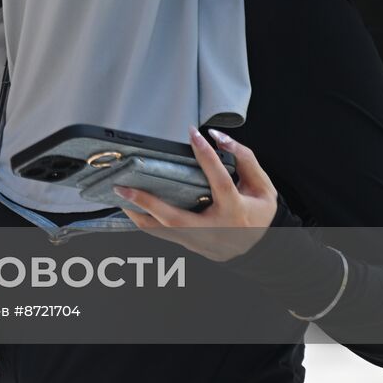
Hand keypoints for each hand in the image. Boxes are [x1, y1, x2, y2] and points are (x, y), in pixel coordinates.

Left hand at [112, 126, 277, 261]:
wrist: (262, 249)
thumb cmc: (259, 214)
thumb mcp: (262, 187)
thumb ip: (244, 159)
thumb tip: (217, 138)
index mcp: (236, 210)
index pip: (219, 180)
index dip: (207, 156)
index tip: (193, 134)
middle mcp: (215, 228)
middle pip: (175, 218)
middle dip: (146, 202)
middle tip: (124, 186)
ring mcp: (200, 241)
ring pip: (163, 231)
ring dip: (138, 214)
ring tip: (120, 195)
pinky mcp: (191, 246)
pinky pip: (163, 234)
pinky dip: (146, 220)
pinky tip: (131, 207)